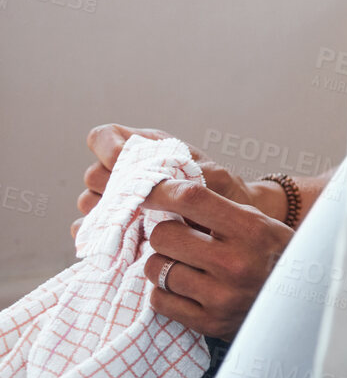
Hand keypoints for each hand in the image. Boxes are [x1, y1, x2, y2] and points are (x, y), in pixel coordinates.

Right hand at [71, 124, 286, 240]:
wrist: (228, 224)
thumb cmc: (223, 193)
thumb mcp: (210, 175)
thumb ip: (179, 172)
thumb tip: (146, 182)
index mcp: (145, 148)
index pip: (104, 137)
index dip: (106, 148)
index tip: (122, 164)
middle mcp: (126, 171)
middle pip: (93, 174)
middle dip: (113, 187)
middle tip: (138, 201)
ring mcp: (118, 199)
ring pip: (88, 201)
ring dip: (108, 212)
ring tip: (138, 222)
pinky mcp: (113, 226)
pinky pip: (87, 230)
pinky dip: (99, 235)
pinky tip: (122, 240)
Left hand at [141, 181, 293, 340]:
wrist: (302, 305)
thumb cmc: (275, 256)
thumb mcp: (260, 224)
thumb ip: (219, 210)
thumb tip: (167, 192)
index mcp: (252, 229)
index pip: (192, 198)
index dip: (161, 192)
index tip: (148, 193)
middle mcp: (236, 263)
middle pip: (164, 235)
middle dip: (166, 234)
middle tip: (179, 238)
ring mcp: (221, 296)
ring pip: (156, 268)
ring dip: (164, 264)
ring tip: (184, 264)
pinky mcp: (208, 323)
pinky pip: (159, 300)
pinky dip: (165, 292)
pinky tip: (185, 287)